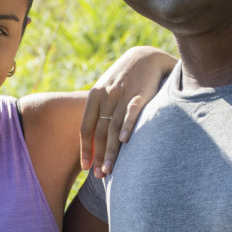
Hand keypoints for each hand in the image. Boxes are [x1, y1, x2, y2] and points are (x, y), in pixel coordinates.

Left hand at [80, 46, 174, 176]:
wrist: (146, 55)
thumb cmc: (126, 77)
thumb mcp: (108, 89)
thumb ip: (101, 110)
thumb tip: (96, 137)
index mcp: (95, 97)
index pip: (86, 128)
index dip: (85, 149)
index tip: (85, 167)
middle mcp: (106, 97)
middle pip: (99, 132)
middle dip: (97, 156)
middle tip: (99, 176)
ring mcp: (122, 95)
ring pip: (113, 128)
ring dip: (110, 151)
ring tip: (109, 169)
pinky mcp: (140, 93)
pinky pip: (131, 112)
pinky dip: (127, 126)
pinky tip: (124, 141)